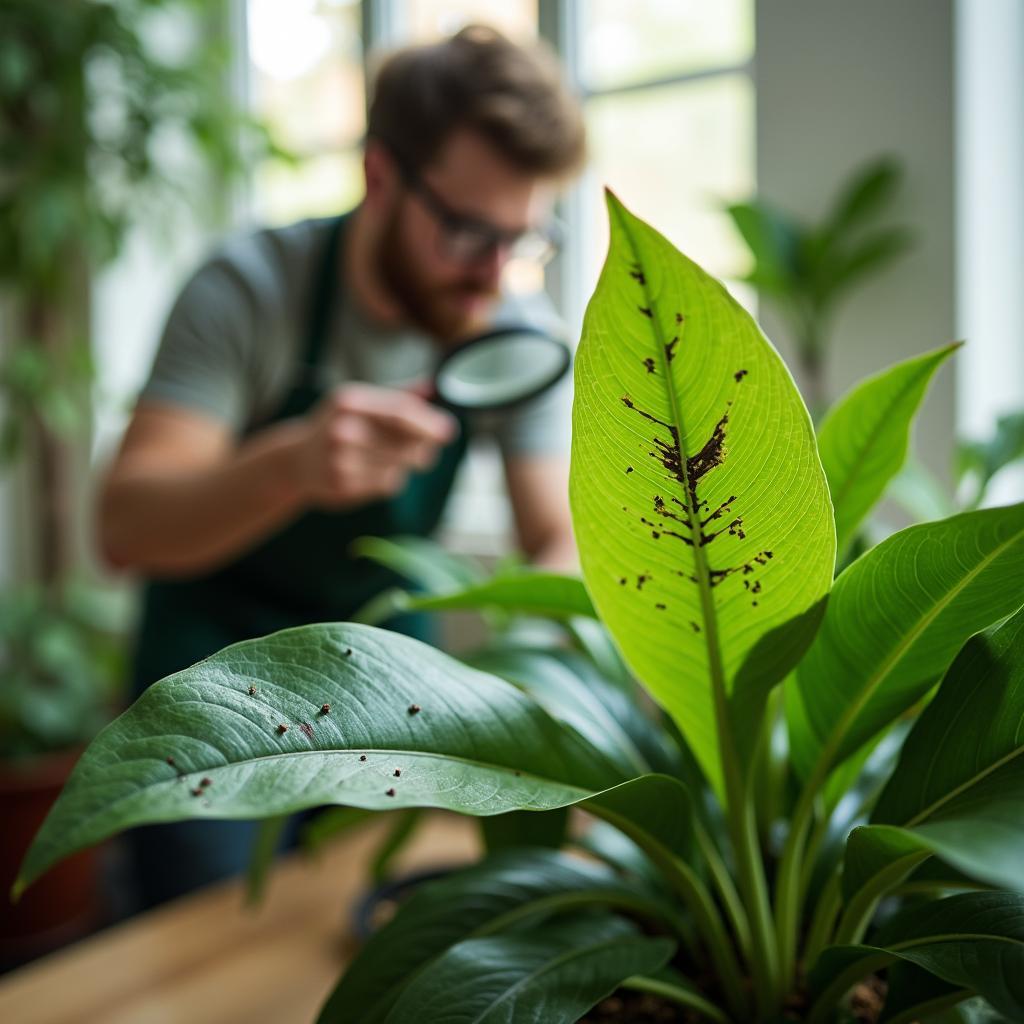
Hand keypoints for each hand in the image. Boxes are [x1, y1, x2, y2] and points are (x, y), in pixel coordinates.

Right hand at [290, 383, 458, 508]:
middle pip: (403, 443)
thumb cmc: (338, 425)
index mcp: (350, 402)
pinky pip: (386, 484)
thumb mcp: (361, 402)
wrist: (297, 460)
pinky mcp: (342, 486)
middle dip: (424, 448)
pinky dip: (389, 479)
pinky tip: (373, 471)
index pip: (399, 412)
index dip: (428, 422)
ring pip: (398, 466)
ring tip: (390, 458)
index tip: (448, 430)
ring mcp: (340, 460)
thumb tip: (435, 385)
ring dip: (405, 464)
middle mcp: (342, 430)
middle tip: (428, 451)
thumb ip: (398, 395)